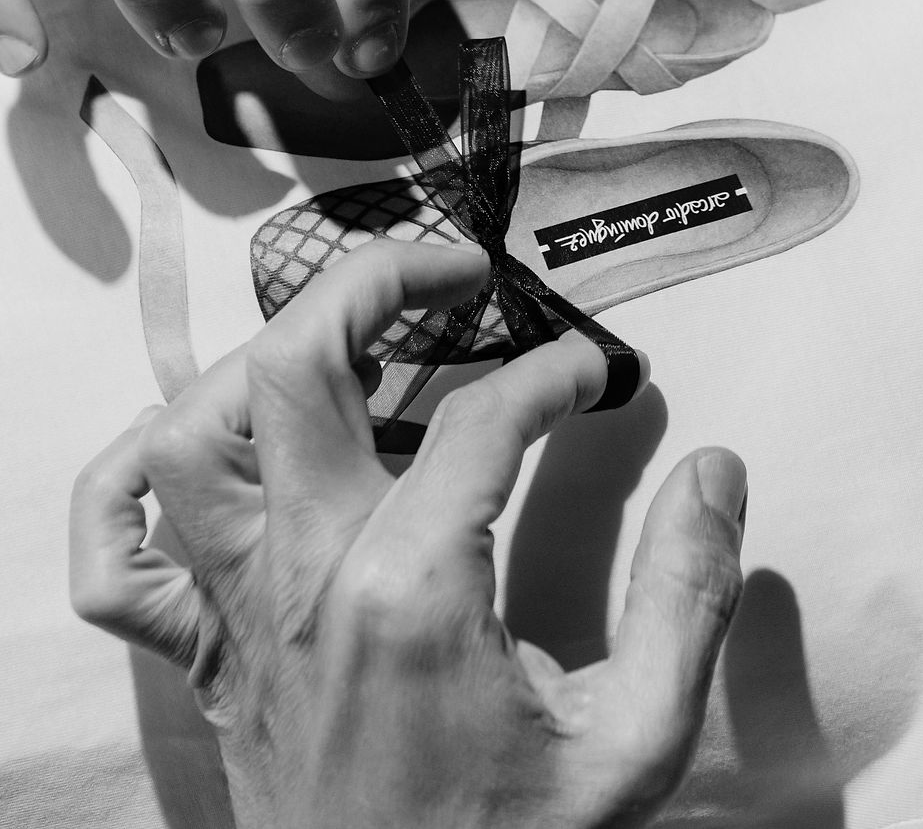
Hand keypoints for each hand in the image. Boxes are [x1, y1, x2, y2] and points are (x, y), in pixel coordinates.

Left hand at [70, 240, 746, 828]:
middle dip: (373, 285)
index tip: (592, 375)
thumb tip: (712, 470)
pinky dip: (130, 486)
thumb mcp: (635, 744)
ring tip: (340, 346)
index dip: (550, 374)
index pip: (479, 418)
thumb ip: (686, 596)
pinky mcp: (205, 657)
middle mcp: (304, 580)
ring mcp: (238, 615)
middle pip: (293, 369)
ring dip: (256, 364)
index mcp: (412, 593)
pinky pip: (115, 559)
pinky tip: (198, 449)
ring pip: (191, 438)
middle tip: (450, 272)